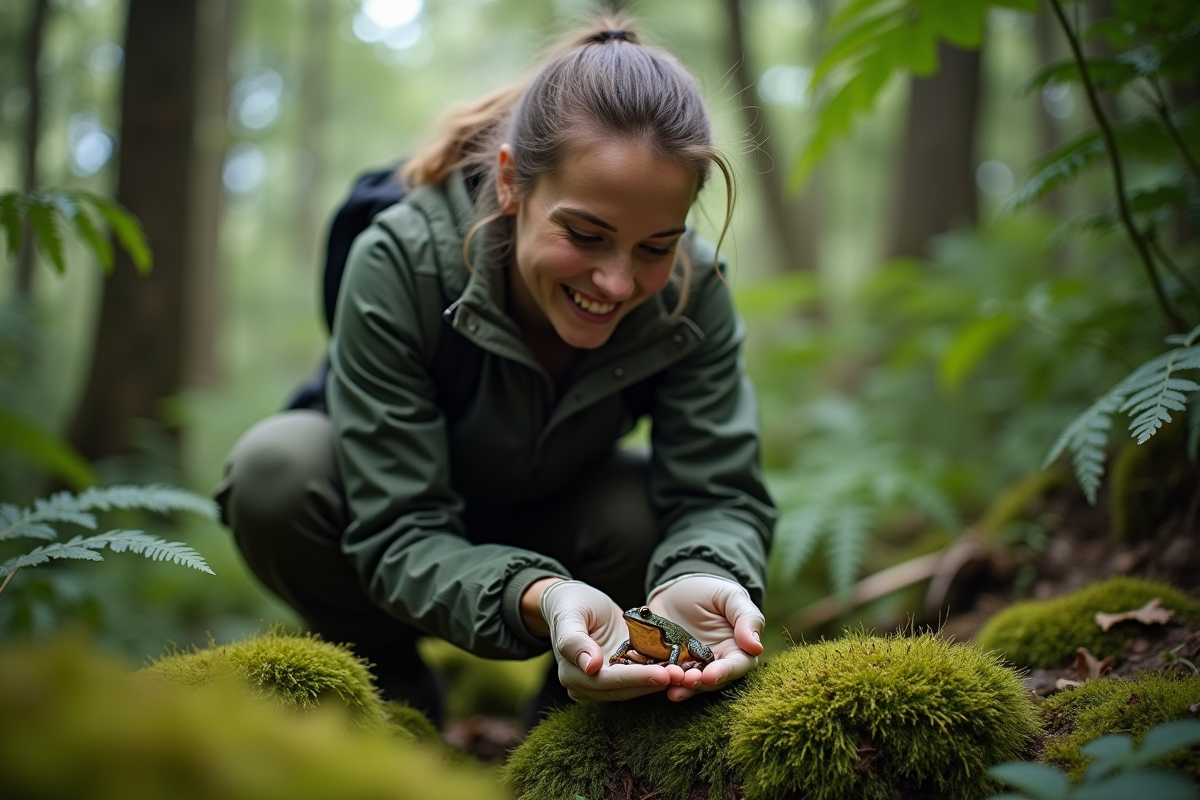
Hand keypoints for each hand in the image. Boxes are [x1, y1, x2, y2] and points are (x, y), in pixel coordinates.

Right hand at [537, 579, 672, 700]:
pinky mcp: (621, 674)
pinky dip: (660, 674)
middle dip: (654, 683)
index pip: (607, 681)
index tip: (661, 674)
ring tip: (686, 674)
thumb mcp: (570, 616)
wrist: (575, 602)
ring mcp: (605, 682)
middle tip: (682, 675)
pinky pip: (641, 678)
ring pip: (636, 688)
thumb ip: (575, 641)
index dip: (635, 679)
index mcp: (572, 674)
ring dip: (661, 682)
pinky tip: (680, 669)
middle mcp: (588, 685)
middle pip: (625, 689)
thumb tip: (591, 667)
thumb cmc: (570, 605)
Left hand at [647, 574, 764, 701]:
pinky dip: (664, 680)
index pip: (738, 665)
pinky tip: (656, 680)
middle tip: (687, 681)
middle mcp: (716, 663)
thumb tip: (756, 647)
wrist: (676, 588)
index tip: (712, 676)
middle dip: (701, 684)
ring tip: (671, 688)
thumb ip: (747, 618)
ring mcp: (692, 666)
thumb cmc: (710, 590)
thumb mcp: (730, 596)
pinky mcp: (671, 665)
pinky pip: (669, 675)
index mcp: (737, 648)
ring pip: (691, 683)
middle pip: (714, 681)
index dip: (726, 672)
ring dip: (683, 687)